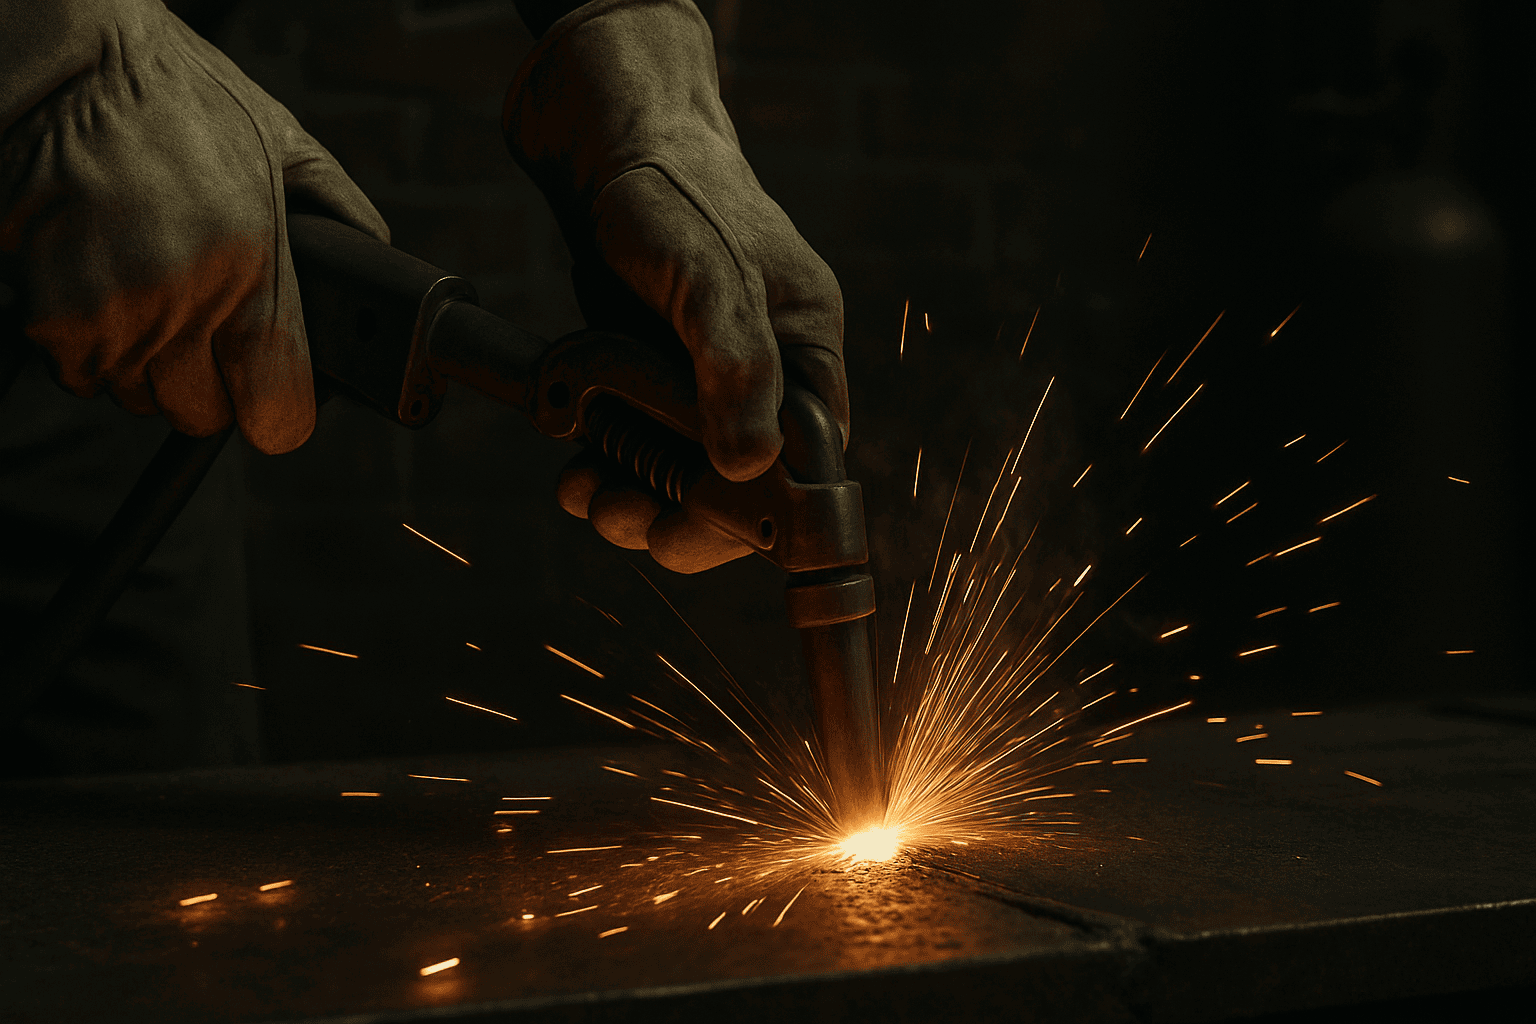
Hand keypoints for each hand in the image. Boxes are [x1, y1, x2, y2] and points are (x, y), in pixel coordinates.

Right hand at [0, 0, 386, 453]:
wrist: (61, 67)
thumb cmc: (170, 94)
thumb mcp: (280, 137)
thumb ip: (337, 203)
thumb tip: (376, 250)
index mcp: (253, 265)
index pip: (278, 407)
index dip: (280, 413)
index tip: (276, 400)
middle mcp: (185, 302)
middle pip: (205, 415)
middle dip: (209, 386)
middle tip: (205, 333)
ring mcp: (114, 316)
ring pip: (142, 397)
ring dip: (147, 366)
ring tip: (150, 296)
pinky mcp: (53, 319)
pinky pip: (81, 374)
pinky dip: (90, 348)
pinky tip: (104, 290)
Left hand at [504, 0, 846, 571]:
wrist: (609, 153)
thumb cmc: (675, 195)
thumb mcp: (711, 275)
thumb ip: (735, 364)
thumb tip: (748, 463)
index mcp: (806, 353)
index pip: (808, 465)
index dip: (761, 517)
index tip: (702, 536)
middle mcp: (766, 378)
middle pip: (740, 490)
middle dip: (683, 520)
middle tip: (628, 523)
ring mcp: (708, 385)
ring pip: (685, 479)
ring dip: (636, 501)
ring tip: (589, 497)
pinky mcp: (657, 384)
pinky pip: (642, 452)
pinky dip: (609, 471)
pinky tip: (576, 470)